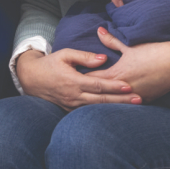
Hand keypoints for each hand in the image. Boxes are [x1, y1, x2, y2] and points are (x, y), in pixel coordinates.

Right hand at [17, 48, 140, 110]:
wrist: (31, 78)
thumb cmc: (50, 64)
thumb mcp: (65, 54)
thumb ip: (85, 57)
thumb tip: (104, 59)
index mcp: (73, 81)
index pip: (98, 85)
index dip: (114, 86)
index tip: (128, 85)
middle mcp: (74, 96)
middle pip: (102, 100)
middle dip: (121, 100)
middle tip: (139, 99)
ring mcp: (71, 105)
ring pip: (97, 109)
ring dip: (115, 108)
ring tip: (132, 108)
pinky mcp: (69, 110)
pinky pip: (89, 113)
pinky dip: (102, 113)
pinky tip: (114, 113)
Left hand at [86, 28, 169, 102]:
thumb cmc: (152, 52)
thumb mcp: (130, 46)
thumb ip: (112, 41)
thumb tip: (99, 31)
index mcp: (117, 74)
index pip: (93, 79)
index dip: (82, 78)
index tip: (73, 77)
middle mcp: (124, 89)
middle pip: (101, 93)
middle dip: (90, 91)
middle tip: (78, 90)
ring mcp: (135, 97)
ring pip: (115, 102)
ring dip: (105, 99)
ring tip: (93, 99)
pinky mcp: (146, 100)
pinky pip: (129, 104)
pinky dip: (121, 102)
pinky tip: (115, 102)